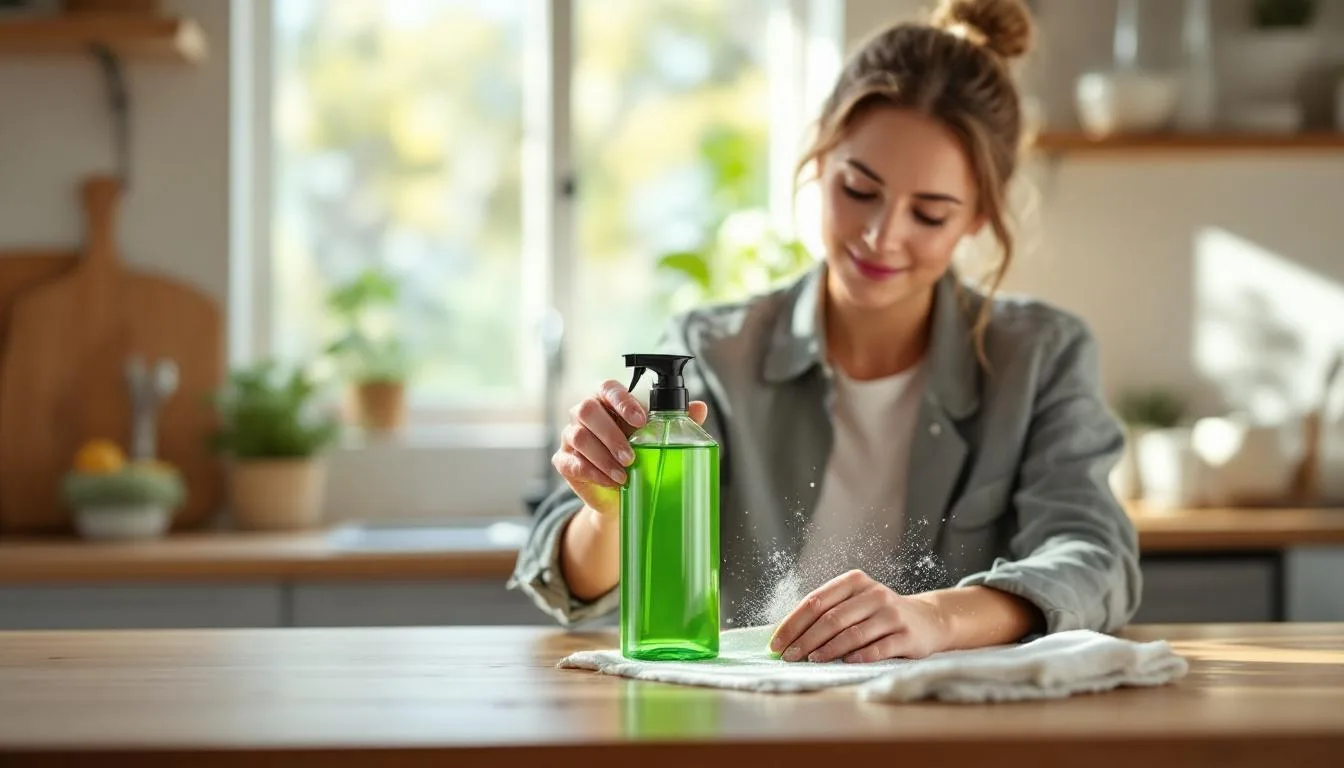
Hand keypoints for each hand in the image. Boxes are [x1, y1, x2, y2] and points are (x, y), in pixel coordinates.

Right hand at [552, 379, 707, 517]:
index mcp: (607, 401)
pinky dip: (592, 472)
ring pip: (578, 436)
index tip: (641, 420)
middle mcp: (585, 414)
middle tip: (631, 456)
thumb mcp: (659, 438)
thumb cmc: (640, 456)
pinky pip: (570, 462)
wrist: (622, 494)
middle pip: (587, 410)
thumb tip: (700, 407)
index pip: (608, 388)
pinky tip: (611, 482)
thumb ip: (677, 421)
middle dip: (610, 433)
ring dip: (602, 456)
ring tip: (624, 475)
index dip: (622, 401)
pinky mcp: (564, 461)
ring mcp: (570, 436)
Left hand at [767, 570, 950, 663]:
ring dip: (828, 650)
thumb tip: (786, 636)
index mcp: (854, 582)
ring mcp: (892, 614)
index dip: (793, 623)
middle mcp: (874, 594)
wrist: (927, 620)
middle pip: (832, 618)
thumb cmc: (879, 614)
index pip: (816, 601)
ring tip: (811, 660)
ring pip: (852, 633)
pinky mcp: (907, 635)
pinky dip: (859, 656)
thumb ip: (826, 613)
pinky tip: (845, 663)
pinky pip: (878, 648)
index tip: (776, 642)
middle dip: (805, 639)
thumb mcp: (854, 603)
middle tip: (789, 656)